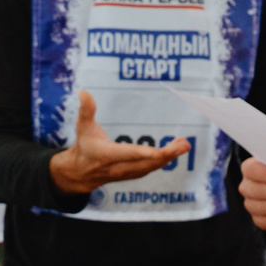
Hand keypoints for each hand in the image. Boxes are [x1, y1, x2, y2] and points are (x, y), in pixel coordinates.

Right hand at [47, 91, 188, 196]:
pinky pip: (152, 168)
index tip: (163, 151)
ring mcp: (128, 173)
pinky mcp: (134, 174)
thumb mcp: (83, 127)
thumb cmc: (85, 146)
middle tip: (184, 144)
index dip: (146, 154)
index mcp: (107, 154)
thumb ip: (86, 110)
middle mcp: (119, 167)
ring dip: (170, 156)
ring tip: (184, 144)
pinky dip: (164, 160)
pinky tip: (175, 151)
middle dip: (167, 154)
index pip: (130, 154)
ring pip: (152, 166)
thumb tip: (84, 92)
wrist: (81, 173)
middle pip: (147, 162)